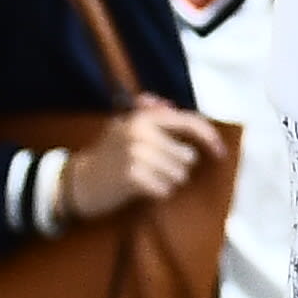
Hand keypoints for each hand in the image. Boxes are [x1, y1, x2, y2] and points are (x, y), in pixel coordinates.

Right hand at [63, 98, 224, 222]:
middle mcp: (141, 132)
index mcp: (143, 117)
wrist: (77, 182)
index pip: (188, 122)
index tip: (220, 152)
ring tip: (147, 179)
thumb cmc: (108, 155)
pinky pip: (165, 189)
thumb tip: (169, 104)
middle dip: (177, 168)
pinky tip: (141, 189)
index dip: (209, 137)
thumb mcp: (126, 127)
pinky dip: (157, 193)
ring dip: (167, 182)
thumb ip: (150, 114)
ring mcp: (136, 154)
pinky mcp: (132, 177)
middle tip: (154, 170)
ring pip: (179, 175)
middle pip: (187, 157)